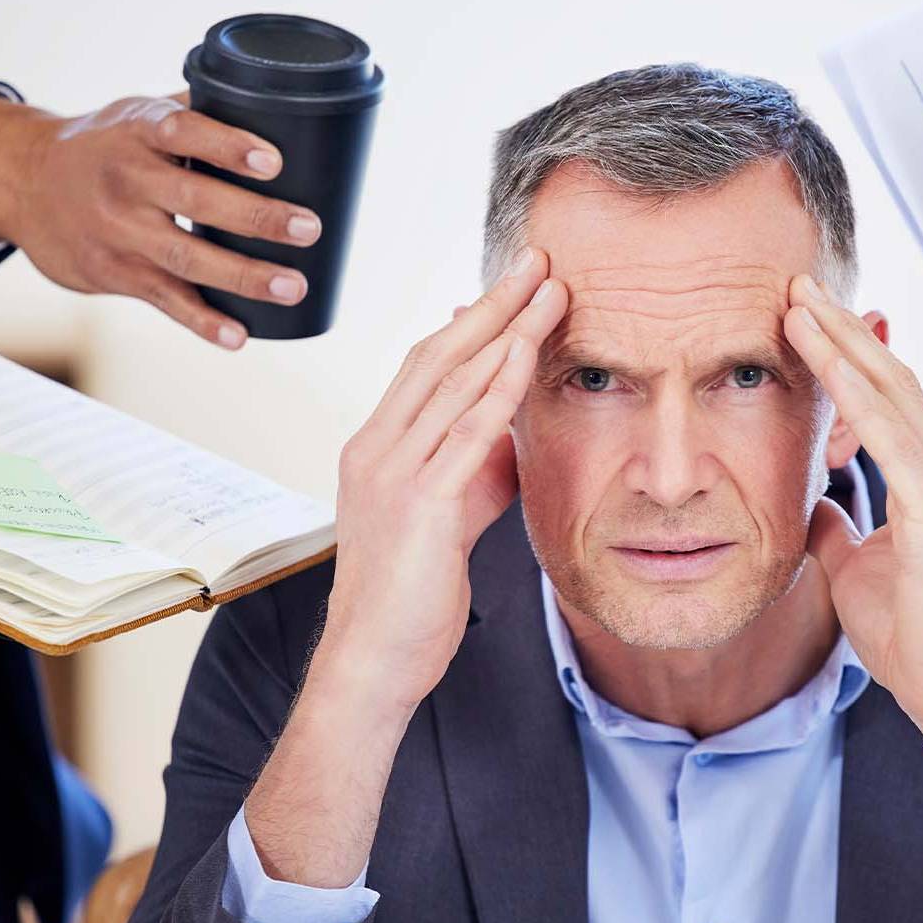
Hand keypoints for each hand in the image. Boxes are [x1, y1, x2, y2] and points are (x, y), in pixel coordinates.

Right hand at [0, 92, 323, 348]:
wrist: (23, 183)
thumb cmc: (105, 145)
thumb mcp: (137, 114)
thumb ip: (197, 113)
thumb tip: (280, 110)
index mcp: (138, 131)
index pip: (184, 133)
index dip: (228, 146)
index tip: (272, 161)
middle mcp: (125, 180)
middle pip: (195, 200)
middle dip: (256, 216)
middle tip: (308, 227)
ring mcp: (118, 231)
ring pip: (186, 257)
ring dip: (244, 275)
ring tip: (293, 286)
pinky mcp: (114, 272)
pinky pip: (165, 300)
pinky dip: (202, 321)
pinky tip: (238, 335)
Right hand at [318, 247, 569, 705]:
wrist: (373, 662)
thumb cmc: (409, 597)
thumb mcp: (449, 517)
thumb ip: (475, 469)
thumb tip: (512, 432)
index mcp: (376, 449)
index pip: (422, 366)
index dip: (469, 321)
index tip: (512, 286)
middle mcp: (376, 449)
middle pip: (437, 354)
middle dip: (491, 303)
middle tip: (537, 261)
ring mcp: (393, 473)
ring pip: (452, 380)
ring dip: (506, 327)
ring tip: (549, 288)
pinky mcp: (420, 504)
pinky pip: (466, 431)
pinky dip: (500, 384)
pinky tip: (528, 351)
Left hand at [783, 275, 922, 843]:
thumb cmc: (915, 635)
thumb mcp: (855, 566)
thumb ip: (839, 526)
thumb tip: (814, 502)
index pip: (882, 398)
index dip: (843, 353)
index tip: (801, 316)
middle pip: (889, 377)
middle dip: (841, 327)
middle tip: (797, 283)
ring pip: (890, 392)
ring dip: (842, 343)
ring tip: (799, 302)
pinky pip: (891, 435)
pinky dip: (855, 392)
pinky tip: (824, 358)